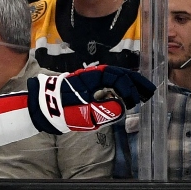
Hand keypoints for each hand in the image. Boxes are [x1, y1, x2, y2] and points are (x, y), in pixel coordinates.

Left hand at [27, 66, 154, 133]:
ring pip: (115, 78)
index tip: (135, 102)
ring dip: (130, 85)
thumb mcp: (83, 114)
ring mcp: (90, 80)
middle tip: (150, 93)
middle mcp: (93, 76)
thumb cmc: (60, 111)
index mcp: (92, 78)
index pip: (117, 78)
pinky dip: (119, 88)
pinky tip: (126, 97)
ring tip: (142, 94)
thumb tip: (120, 108)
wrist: (40, 108)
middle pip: (120, 75)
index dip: (129, 89)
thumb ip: (103, 112)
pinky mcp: (87, 87)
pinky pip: (108, 84)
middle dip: (136, 83)